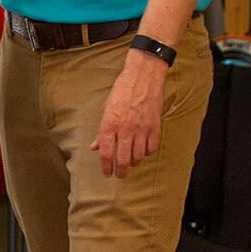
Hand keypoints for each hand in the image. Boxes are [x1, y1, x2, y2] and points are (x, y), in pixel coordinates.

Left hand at [96, 49, 169, 176]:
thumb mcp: (106, 108)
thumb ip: (102, 130)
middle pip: (123, 159)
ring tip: (130, 162)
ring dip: (133, 162)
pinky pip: (151, 147)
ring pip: (138, 156)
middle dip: (121, 171)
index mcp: (110, 123)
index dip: (106, 167)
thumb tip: (95, 146)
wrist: (143, 77)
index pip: (107, 153)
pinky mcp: (155, 126)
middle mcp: (125, 128)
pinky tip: (143, 151)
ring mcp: (142, 128)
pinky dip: (146, 152)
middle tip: (120, 174)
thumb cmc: (122, 90)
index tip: (107, 173)